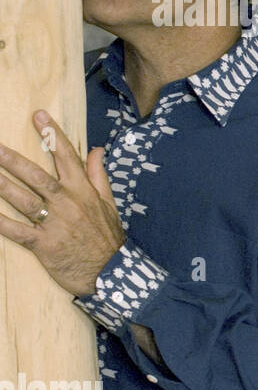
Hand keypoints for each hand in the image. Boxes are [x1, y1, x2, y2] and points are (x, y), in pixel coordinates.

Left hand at [0, 111, 123, 296]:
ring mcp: (55, 224)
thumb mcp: (109, 204)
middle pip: (37, 176)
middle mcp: (68, 204)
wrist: (113, 273)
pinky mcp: (44, 245)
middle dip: (13, 160)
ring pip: (23, 200)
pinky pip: (17, 231)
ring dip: (1, 186)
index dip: (53, 135)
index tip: (38, 115)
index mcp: (84, 192)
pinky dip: (0, 222)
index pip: (67, 157)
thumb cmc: (108, 238)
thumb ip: (98, 175)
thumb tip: (97, 149)